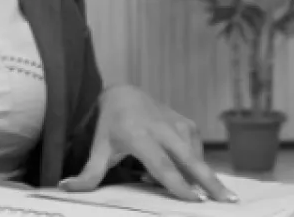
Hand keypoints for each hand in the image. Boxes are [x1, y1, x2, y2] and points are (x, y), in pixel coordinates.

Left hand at [59, 84, 236, 202]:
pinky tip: (189, 174)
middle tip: (228, 200)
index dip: (178, 185)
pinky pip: (196, 149)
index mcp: (139, 136)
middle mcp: (162, 128)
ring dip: (202, 177)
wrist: (123, 94)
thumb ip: (88, 174)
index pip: (162, 166)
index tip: (195, 200)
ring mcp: (177, 124)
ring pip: (195, 156)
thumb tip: (65, 189)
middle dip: (209, 181)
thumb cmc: (109, 127)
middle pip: (189, 159)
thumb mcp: (98, 149)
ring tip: (214, 194)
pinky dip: (195, 164)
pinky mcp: (187, 123)